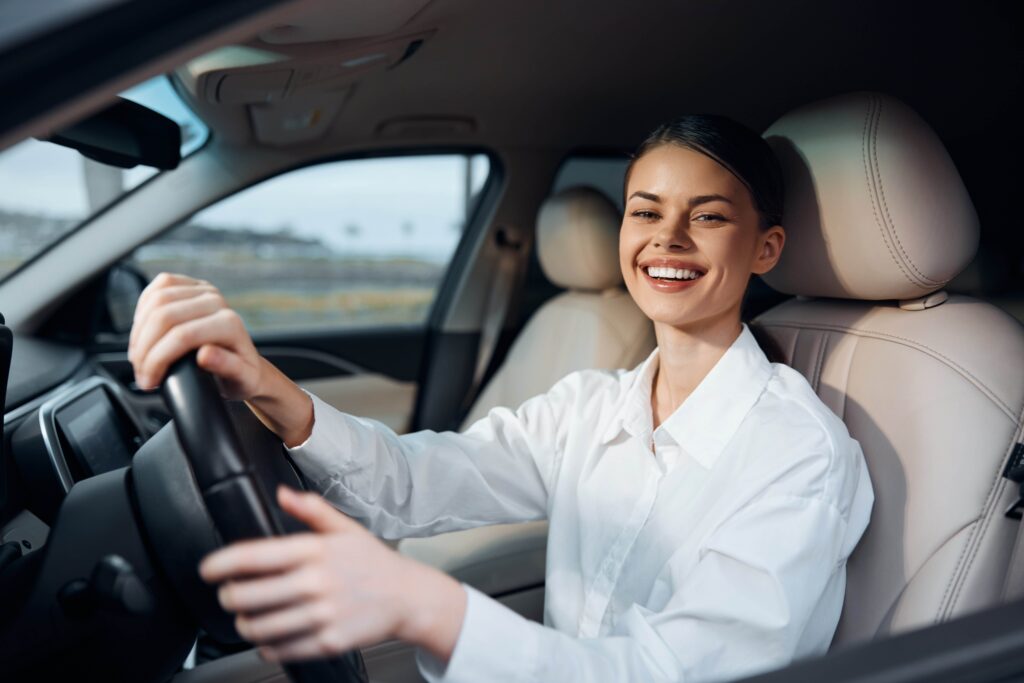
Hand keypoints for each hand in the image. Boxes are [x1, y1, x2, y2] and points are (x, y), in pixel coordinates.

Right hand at [128, 272, 312, 444]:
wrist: (245, 363)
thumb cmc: (243, 375)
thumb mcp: (242, 379)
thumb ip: (228, 367)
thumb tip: (205, 354)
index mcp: (230, 323)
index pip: (181, 336)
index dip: (157, 360)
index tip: (149, 381)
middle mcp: (216, 302)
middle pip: (164, 316)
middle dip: (143, 348)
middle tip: (140, 373)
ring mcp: (203, 291)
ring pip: (156, 300)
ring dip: (139, 331)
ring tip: (138, 357)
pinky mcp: (190, 286)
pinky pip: (158, 287)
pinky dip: (143, 309)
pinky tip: (141, 331)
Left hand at [200, 486, 466, 663]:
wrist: (408, 597)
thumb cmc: (373, 562)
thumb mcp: (345, 528)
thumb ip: (311, 509)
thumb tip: (282, 493)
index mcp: (314, 551)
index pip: (252, 557)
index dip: (220, 564)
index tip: (207, 569)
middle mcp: (315, 583)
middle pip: (245, 597)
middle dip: (228, 597)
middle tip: (229, 594)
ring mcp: (321, 616)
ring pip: (257, 628)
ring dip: (244, 624)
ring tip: (247, 617)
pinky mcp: (327, 643)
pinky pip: (278, 650)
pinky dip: (266, 644)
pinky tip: (271, 634)